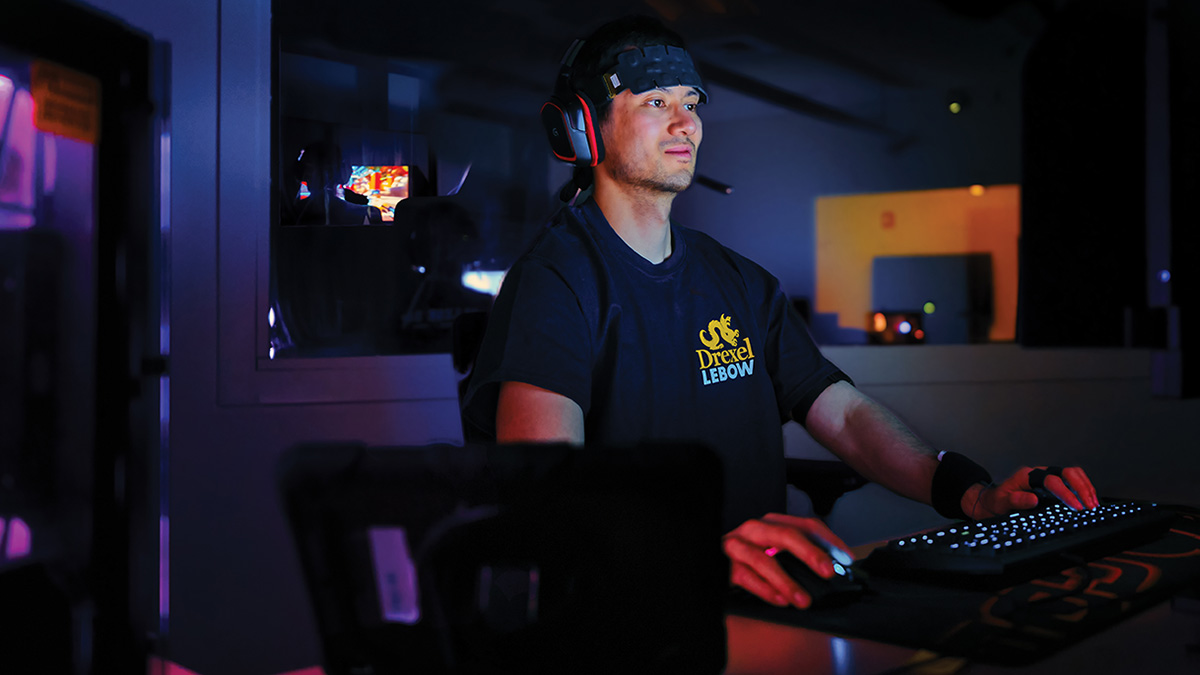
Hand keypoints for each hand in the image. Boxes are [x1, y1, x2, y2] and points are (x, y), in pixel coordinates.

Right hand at [722, 513, 852, 608]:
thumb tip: (835, 569)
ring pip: (763, 560)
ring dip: (786, 581)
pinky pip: (745, 577)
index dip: (828, 540)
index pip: (806, 525)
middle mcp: (755, 530)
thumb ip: (798, 556)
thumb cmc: (747, 558)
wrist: (710, 561)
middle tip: (828, 572)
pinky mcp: (724, 565)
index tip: (847, 558)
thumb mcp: (773, 550)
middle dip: (810, 553)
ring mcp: (737, 546)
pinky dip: (764, 590)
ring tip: (804, 600)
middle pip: (785, 535)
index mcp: (772, 523)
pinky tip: (779, 600)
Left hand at [966, 465, 1099, 518]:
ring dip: (1086, 488)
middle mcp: (1040, 473)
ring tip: (1093, 505)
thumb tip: (1033, 499)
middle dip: (1082, 488)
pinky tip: (1088, 501)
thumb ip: (1015, 501)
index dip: (1066, 493)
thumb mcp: (1001, 503)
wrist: (993, 501)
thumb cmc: (997, 501)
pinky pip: (1073, 481)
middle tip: (1090, 506)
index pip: (1052, 480)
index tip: (1076, 507)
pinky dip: (1083, 489)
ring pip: (1073, 474)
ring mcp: (1048, 477)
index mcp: (1028, 476)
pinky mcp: (1053, 484)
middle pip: (1067, 472)